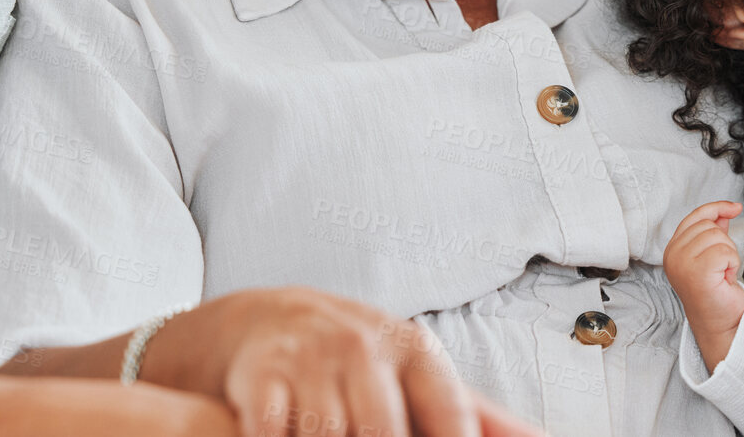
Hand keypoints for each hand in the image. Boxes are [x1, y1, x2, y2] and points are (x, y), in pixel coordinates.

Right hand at [144, 286, 542, 436]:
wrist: (272, 318)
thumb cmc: (365, 363)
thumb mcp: (421, 376)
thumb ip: (481, 418)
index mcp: (416, 352)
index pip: (450, 414)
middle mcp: (366, 350)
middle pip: (384, 432)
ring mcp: (312, 361)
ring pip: (328, 435)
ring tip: (334, 436)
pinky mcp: (262, 378)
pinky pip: (274, 433)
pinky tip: (290, 436)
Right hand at [663, 201, 743, 371]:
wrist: (721, 324)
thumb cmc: (717, 293)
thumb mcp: (713, 256)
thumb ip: (714, 232)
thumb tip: (724, 212)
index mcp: (673, 249)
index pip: (695, 217)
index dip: (716, 208)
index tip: (735, 208)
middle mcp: (672, 255)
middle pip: (709, 225)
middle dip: (724, 244)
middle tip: (721, 268)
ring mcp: (682, 263)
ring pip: (718, 237)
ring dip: (729, 255)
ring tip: (722, 274)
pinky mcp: (697, 272)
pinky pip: (725, 251)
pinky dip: (732, 264)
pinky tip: (725, 279)